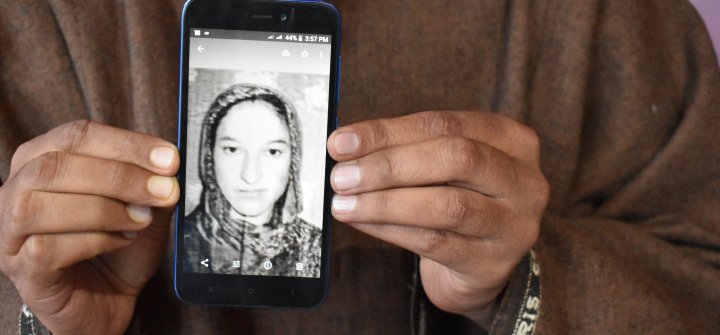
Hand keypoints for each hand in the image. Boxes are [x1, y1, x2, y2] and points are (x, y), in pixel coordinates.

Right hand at [0, 120, 179, 334]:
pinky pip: (46, 248)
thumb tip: (167, 171)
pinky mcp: (21, 269)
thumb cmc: (117, 247)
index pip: (76, 135)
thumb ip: (152, 184)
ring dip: (104, 209)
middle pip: (55, 166)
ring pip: (40, 205)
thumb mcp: (143, 206)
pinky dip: (93, 241)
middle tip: (163, 190)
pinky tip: (121, 242)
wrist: (108, 299)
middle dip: (118, 176)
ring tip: (142, 220)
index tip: (169, 159)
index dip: (125, 143)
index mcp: (42, 160)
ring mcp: (11, 232)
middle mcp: (16, 191)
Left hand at [328, 111, 548, 328]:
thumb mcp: (444, 167)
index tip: (342, 142)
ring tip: (343, 203)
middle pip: (455, 158)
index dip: (389, 131)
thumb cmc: (457, 201)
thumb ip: (406, 150)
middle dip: (390, 166)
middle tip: (342, 176)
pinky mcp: (493, 262)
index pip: (445, 124)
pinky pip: (436, 242)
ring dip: (385, 203)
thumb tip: (346, 145)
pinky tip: (362, 222)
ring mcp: (514, 224)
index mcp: (512, 140)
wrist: (480, 265)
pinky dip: (390, 230)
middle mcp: (523, 179)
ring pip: (447, 205)